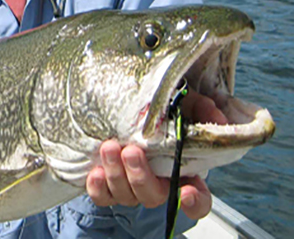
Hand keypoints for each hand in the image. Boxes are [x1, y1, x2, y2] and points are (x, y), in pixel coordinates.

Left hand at [86, 90, 221, 220]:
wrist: (126, 117)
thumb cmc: (160, 116)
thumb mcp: (182, 107)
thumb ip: (200, 109)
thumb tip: (213, 113)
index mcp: (183, 174)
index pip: (199, 201)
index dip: (195, 202)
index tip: (187, 192)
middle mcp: (158, 186)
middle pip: (153, 196)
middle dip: (140, 176)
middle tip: (131, 151)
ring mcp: (131, 189)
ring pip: (125, 195)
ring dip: (116, 173)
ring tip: (109, 147)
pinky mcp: (108, 188)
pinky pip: (102, 197)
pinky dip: (98, 187)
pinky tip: (96, 171)